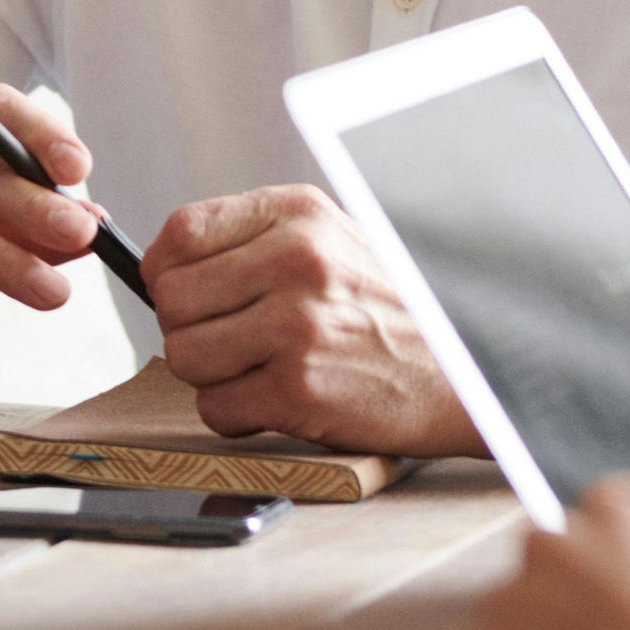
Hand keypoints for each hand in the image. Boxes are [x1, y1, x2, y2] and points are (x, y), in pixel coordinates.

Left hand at [140, 186, 478, 455]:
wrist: (466, 370)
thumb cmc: (391, 308)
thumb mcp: (331, 240)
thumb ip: (253, 241)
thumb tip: (163, 267)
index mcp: (298, 214)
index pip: (181, 231)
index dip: (166, 269)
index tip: (180, 291)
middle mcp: (296, 261)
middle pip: (172, 298)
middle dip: (187, 327)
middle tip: (226, 339)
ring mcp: (298, 325)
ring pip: (184, 355)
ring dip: (209, 374)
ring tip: (254, 369)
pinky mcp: (300, 389)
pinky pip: (216, 407)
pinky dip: (235, 415)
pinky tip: (273, 401)